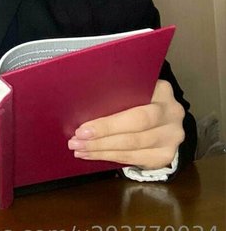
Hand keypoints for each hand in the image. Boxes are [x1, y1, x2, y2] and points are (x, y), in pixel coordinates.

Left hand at [68, 80, 184, 169]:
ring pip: (133, 147)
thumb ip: (117, 92)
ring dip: (102, 150)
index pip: (133, 108)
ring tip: (80, 149)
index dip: (107, 123)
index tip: (83, 128)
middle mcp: (172, 113)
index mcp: (162, 90)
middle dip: (101, 138)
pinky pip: (135, 159)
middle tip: (76, 141)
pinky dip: (111, 157)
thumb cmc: (139, 97)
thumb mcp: (133, 88)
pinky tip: (93, 155)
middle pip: (134, 130)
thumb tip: (82, 103)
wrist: (163, 116)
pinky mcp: (166, 155)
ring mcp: (172, 137)